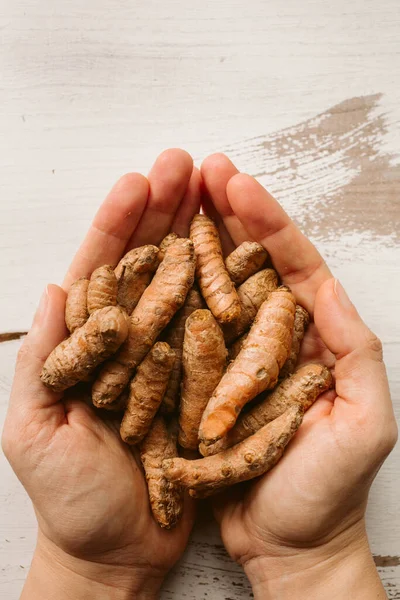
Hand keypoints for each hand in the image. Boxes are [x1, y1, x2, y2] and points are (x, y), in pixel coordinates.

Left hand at [2, 149, 199, 599]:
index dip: (117, 224)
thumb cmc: (70, 498)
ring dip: (198, 235)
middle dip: (163, 211)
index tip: (138, 181)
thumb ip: (42, 362)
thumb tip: (53, 289)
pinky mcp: (199, 381)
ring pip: (184, 285)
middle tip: (185, 163)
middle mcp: (127, 342)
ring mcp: (166, 357)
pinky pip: (213, 330)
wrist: (117, 551)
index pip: (100, 271)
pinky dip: (225, 290)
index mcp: (83, 346)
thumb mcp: (32, 430)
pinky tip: (240, 252)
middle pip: (146, 263)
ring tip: (216, 189)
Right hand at [201, 154, 396, 598]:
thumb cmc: (329, 489)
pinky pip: (187, 330)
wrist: (289, 543)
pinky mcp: (204, 379)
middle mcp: (274, 336)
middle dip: (228, 213)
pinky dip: (173, 295)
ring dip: (197, 240)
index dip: (266, 221)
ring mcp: (236, 354)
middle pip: (250, 263)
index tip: (235, 183)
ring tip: (174, 196)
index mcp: (315, 335)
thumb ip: (355, 351)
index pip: (292, 265)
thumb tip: (328, 288)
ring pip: (215, 287)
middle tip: (200, 169)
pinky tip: (154, 262)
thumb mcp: (366, 421)